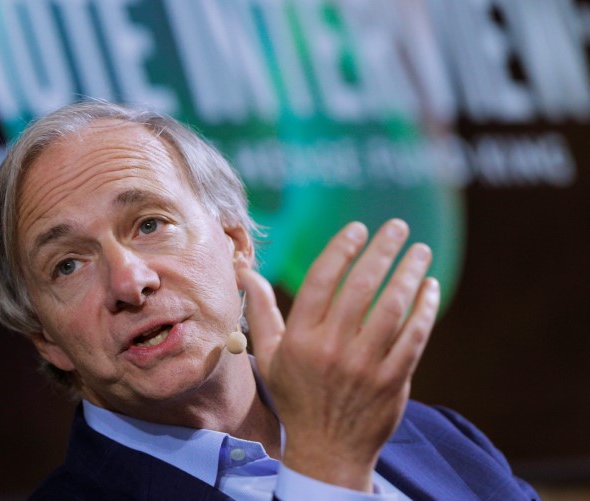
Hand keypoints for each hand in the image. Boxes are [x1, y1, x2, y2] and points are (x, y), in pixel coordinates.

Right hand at [237, 219, 439, 491]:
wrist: (327, 450)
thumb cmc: (296, 396)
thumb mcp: (268, 355)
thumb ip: (261, 311)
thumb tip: (246, 273)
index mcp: (301, 338)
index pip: (323, 280)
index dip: (342, 249)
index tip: (358, 229)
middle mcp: (333, 348)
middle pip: (361, 287)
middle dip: (382, 250)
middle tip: (396, 227)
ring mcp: (366, 366)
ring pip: (393, 307)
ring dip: (409, 273)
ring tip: (420, 251)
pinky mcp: (393, 380)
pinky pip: (414, 337)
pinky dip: (425, 309)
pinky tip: (430, 287)